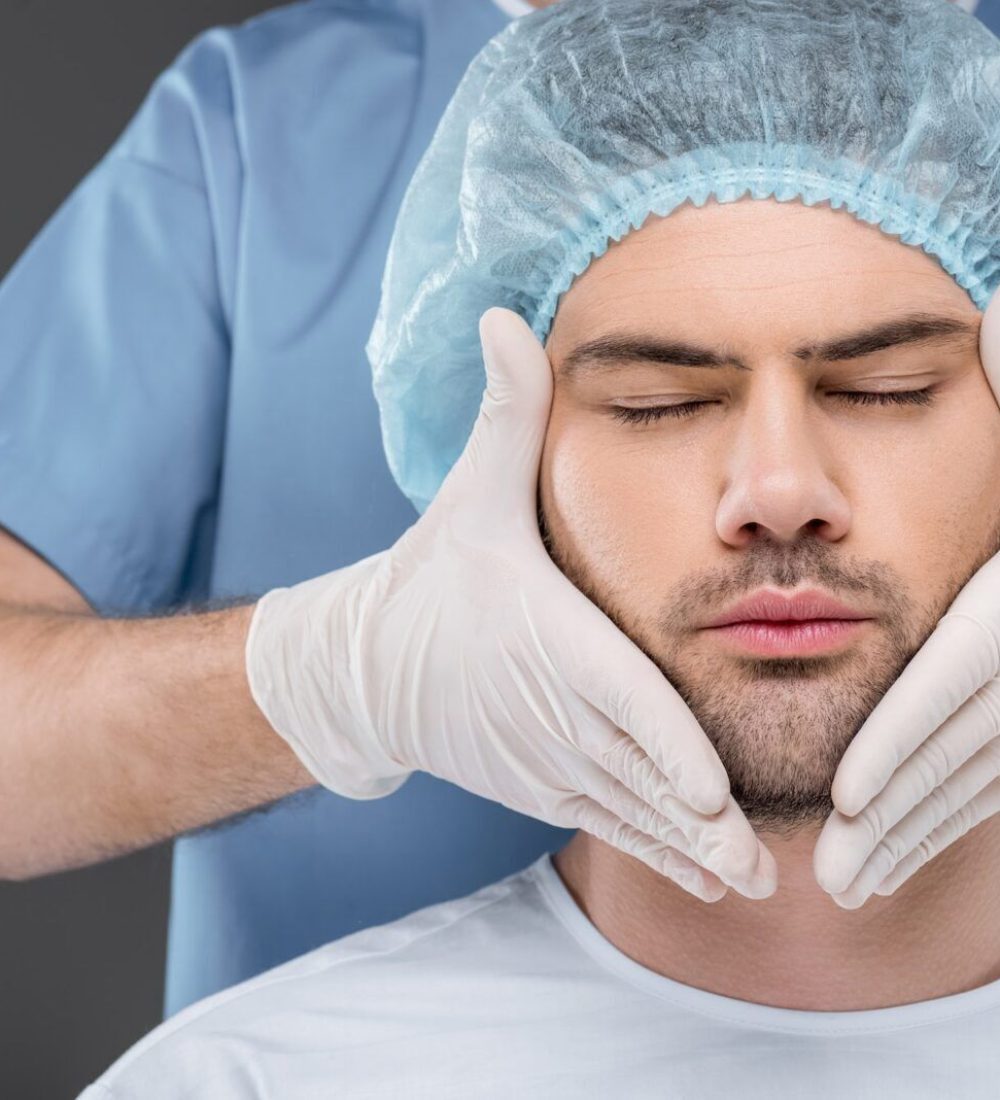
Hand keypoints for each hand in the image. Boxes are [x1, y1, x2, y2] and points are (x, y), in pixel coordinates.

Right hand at [245, 307, 776, 902]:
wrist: (366, 659)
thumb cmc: (433, 574)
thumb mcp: (470, 492)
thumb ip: (505, 414)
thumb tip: (506, 319)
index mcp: (544, 642)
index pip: (616, 702)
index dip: (665, 750)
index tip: (714, 791)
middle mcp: (546, 711)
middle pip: (634, 776)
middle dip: (698, 826)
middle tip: (759, 868)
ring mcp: (540, 756)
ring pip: (626, 811)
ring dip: (686, 852)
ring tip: (745, 885)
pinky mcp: (535, 783)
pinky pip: (605, 822)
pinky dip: (654, 850)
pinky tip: (699, 877)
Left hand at [813, 296, 999, 908]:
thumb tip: (995, 319)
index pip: (978, 665)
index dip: (915, 731)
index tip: (847, 792)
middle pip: (983, 740)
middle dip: (905, 809)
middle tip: (834, 871)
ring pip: (995, 770)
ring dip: (920, 830)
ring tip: (850, 878)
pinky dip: (948, 812)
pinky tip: (893, 840)